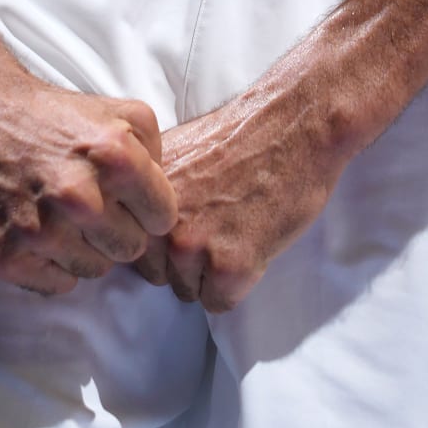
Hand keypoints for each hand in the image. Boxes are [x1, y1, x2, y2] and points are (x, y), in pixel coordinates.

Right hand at [0, 38, 175, 295]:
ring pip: (95, 271)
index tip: (128, 198)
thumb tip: (167, 200)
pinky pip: (57, 284)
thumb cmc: (56, 116)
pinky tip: (40, 230)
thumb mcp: (122, 113)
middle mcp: (78, 196)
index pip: (163, 220)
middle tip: (93, 205)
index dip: (148, 209)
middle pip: (131, 250)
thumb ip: (157, 153)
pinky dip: (53, 264)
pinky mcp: (5, 255)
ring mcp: (39, 230)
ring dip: (85, 248)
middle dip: (118, 229)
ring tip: (64, 215)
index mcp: (114, 157)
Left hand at [131, 85, 342, 312]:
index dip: (160, 240)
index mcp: (143, 192)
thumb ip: (154, 189)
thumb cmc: (245, 135)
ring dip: (210, 274)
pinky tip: (252, 247)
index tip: (185, 225)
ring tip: (237, 234)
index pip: (133, 243)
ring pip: (187, 290)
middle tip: (217, 229)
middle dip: (183, 261)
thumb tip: (137, 218)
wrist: (295, 126)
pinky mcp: (229, 266)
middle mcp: (160, 221)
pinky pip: (219, 302)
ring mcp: (193, 244)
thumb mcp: (179, 150)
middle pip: (157, 273)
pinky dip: (237, 285)